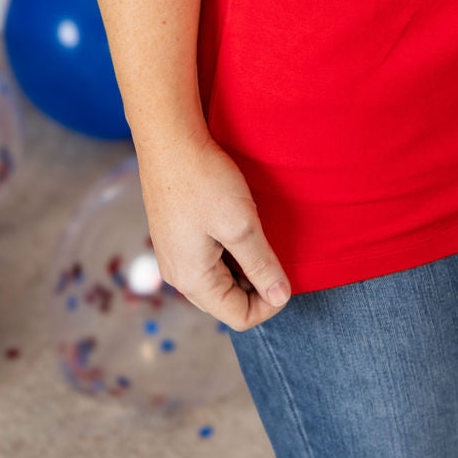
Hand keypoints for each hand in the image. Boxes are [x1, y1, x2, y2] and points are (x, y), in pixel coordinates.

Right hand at [134, 127, 293, 331]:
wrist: (169, 140)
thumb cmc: (204, 180)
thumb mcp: (241, 224)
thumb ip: (261, 264)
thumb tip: (281, 297)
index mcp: (192, 280)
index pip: (239, 317)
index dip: (270, 304)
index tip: (288, 276)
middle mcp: (177, 275)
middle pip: (227, 301)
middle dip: (257, 285)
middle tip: (276, 252)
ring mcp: (173, 255)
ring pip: (219, 279)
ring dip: (244, 265)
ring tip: (259, 234)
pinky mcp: (175, 236)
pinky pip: (208, 259)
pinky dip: (229, 250)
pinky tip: (239, 223)